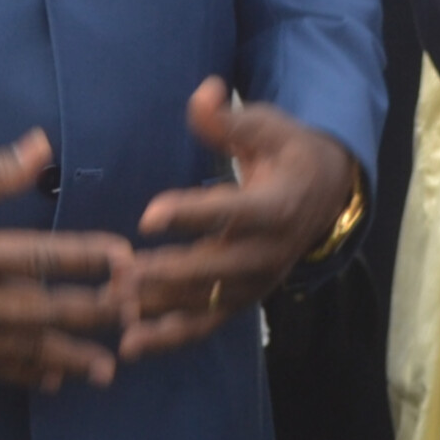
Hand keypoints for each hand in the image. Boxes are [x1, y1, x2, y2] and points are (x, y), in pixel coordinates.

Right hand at [0, 130, 133, 392]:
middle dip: (85, 314)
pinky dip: (20, 373)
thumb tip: (41, 148)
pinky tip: (53, 380)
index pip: (30, 256)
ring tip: (107, 368)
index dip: (80, 257)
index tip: (122, 256)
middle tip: (132, 314)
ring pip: (12, 348)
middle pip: (31, 312)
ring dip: (63, 357)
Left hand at [116, 79, 361, 360]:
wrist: (324, 194)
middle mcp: (269, 253)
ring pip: (206, 303)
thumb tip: (202, 94)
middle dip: (167, 274)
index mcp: (277, 207)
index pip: (233, 213)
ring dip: (160, 308)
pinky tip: (129, 345)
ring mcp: (255, 282)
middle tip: (120, 274)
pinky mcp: (241, 299)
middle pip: (216, 268)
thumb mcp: (267, 126)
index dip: (192, 214)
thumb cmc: (286, 152)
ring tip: (116, 308)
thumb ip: (229, 120)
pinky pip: (205, 324)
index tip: (149, 216)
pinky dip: (169, 337)